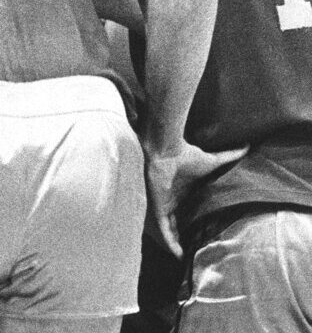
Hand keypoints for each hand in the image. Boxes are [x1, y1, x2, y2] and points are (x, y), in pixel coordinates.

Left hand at [143, 139, 247, 257]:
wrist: (166, 150)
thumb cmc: (187, 155)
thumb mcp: (212, 161)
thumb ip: (229, 156)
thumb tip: (248, 146)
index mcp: (182, 193)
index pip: (188, 214)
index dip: (195, 225)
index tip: (207, 236)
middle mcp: (172, 202)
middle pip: (178, 225)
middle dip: (186, 238)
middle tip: (198, 253)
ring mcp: (164, 206)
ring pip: (170, 231)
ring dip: (178, 244)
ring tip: (189, 260)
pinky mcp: (158, 209)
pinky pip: (163, 231)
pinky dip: (170, 243)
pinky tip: (178, 255)